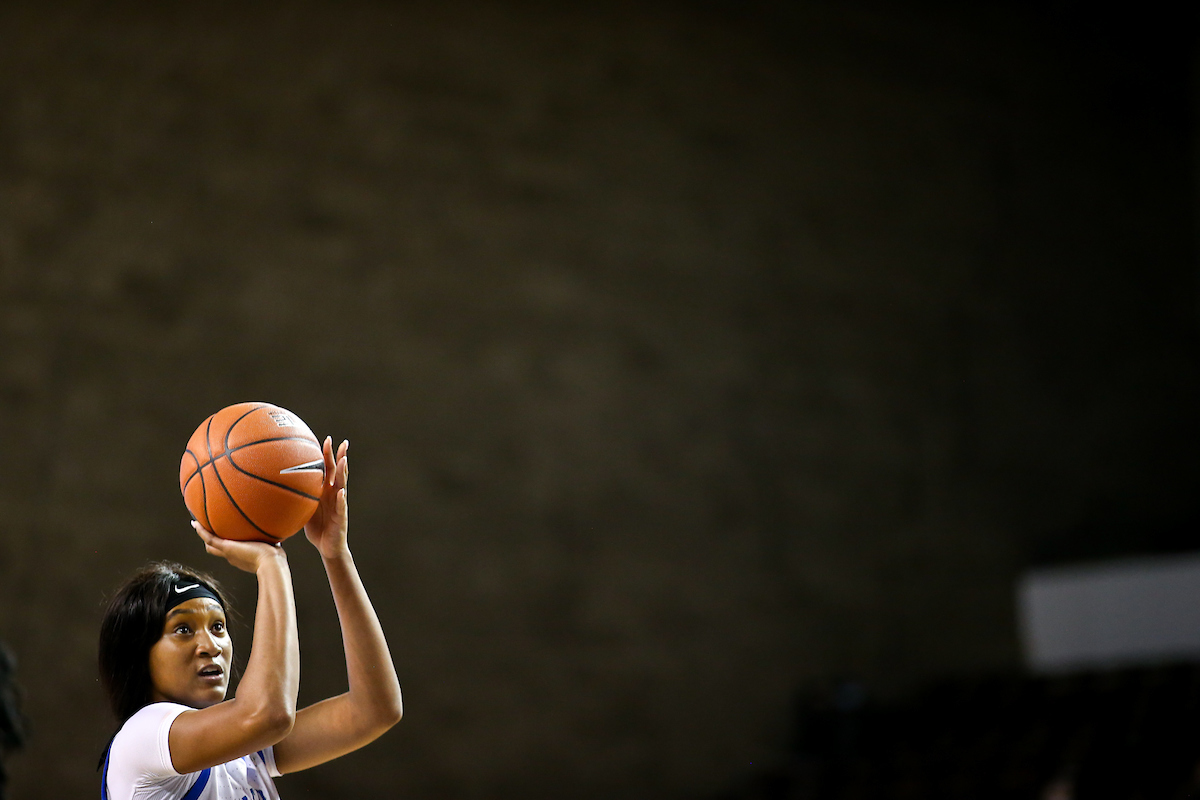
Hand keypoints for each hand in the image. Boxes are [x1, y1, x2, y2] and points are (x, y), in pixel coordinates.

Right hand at [193, 521, 284, 573]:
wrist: (271, 564)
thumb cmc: (276, 559)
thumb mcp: (273, 547)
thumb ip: (273, 541)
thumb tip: (281, 534)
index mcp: (242, 556)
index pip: (231, 550)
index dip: (227, 544)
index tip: (228, 537)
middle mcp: (232, 555)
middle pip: (217, 549)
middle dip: (212, 541)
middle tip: (208, 531)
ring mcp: (228, 551)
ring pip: (211, 544)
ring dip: (204, 534)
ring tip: (197, 524)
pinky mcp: (226, 547)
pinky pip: (209, 538)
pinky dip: (201, 531)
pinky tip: (195, 523)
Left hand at [304, 437, 348, 559]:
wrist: (328, 547)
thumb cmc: (316, 528)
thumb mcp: (302, 510)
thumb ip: (294, 498)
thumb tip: (272, 490)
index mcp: (325, 491)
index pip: (328, 469)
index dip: (328, 454)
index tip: (325, 439)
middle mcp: (334, 494)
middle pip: (338, 471)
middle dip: (340, 456)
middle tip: (341, 442)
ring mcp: (339, 504)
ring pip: (342, 485)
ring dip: (344, 472)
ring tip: (344, 460)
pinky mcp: (341, 517)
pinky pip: (341, 507)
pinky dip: (341, 499)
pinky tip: (341, 493)